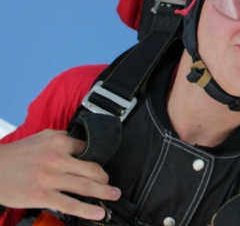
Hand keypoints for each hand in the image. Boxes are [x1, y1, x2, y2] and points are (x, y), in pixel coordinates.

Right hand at [0, 129, 119, 220]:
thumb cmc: (15, 155)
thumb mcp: (41, 137)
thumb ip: (62, 138)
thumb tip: (81, 144)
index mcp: (58, 141)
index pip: (88, 149)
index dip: (98, 159)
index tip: (104, 166)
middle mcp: (56, 158)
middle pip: (93, 169)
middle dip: (105, 178)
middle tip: (111, 184)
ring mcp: (50, 178)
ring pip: (86, 186)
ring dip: (104, 193)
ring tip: (114, 196)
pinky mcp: (42, 195)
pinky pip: (70, 204)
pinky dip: (88, 209)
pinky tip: (99, 212)